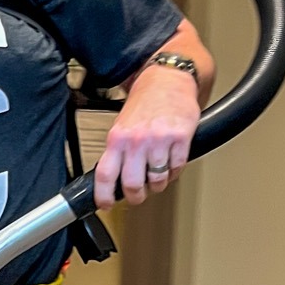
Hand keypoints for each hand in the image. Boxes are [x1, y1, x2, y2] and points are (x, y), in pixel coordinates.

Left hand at [93, 67, 200, 209]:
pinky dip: (174, 172)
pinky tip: (170, 163)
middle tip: (138, 195)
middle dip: (136, 196)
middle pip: (133, 184)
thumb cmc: (145, 104)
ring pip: (157, 180)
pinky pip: (177, 168)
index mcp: (117, 137)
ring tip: (157, 175)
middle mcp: (136, 140)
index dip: (104, 195)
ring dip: (158, 184)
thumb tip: (112, 182)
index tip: (106, 204)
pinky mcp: (181, 138)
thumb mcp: (121, 126)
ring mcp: (159, 140)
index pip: (105, 174)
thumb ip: (117, 153)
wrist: (168, 80)